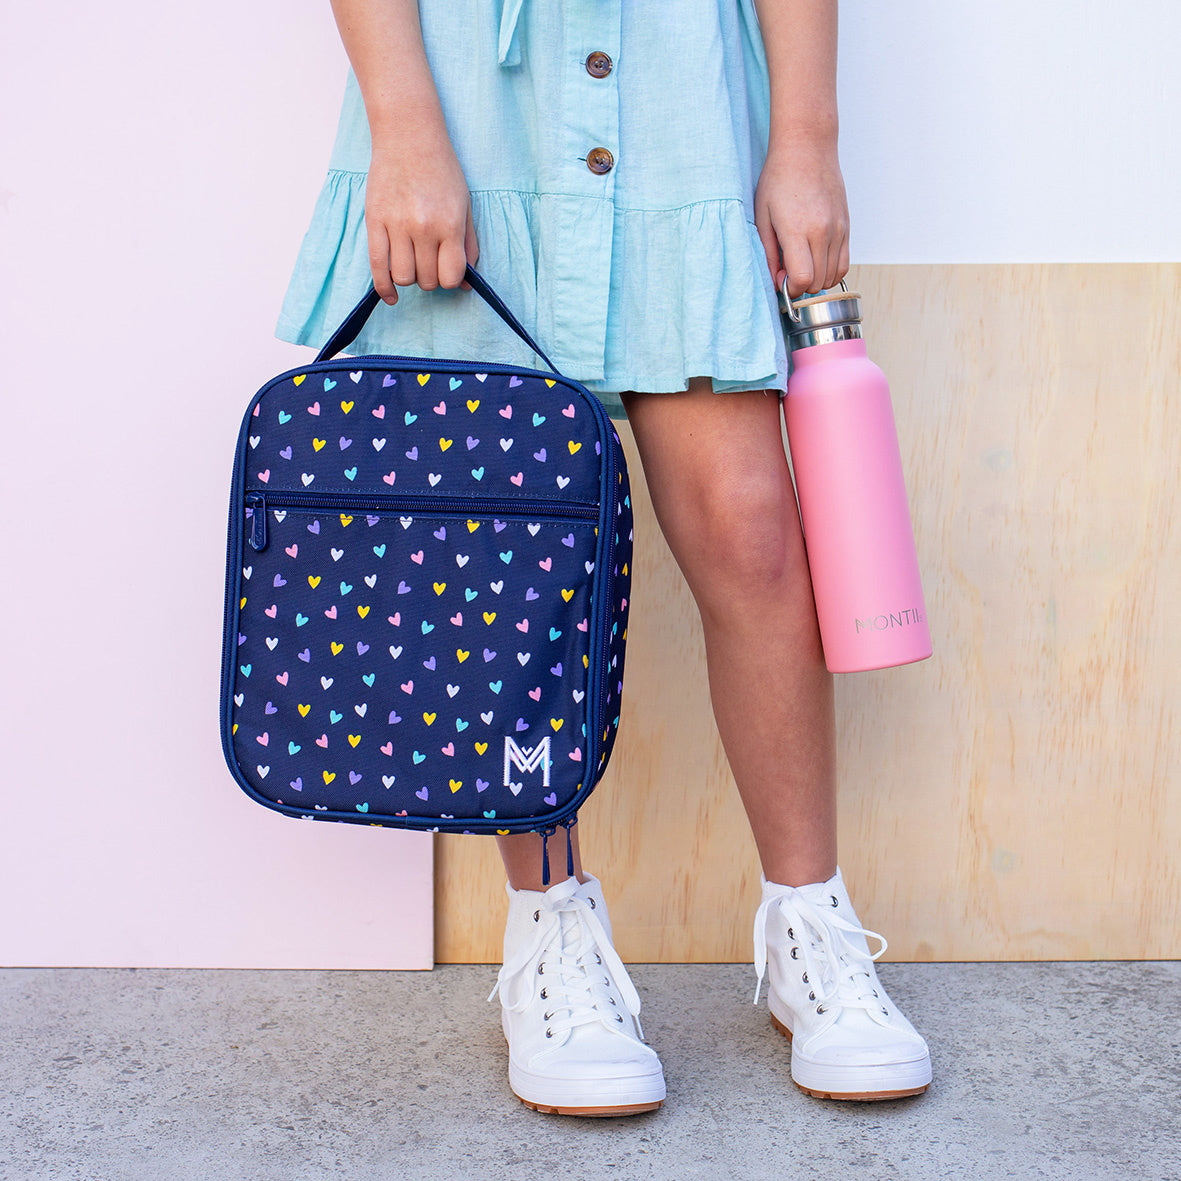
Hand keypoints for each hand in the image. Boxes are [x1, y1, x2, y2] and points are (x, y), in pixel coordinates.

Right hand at [364, 130, 478, 304]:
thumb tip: (465, 283)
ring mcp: (397, 224)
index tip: (447, 270)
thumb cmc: (441, 170)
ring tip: (411, 263)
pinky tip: (390, 295)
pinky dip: (384, 286)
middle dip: (430, 278)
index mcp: (450, 224)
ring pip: (403, 277)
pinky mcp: (374, 220)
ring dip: (408, 278)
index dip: (450, 279)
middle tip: (428, 261)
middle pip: (426, 280)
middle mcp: (424, 227)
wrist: (408, 135)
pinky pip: (377, 265)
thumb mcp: (465, 205)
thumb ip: (467, 245)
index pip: (450, 276)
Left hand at [754, 135, 848, 300]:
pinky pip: (844, 263)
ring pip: (833, 276)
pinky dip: (830, 270)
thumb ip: (769, 253)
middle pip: (818, 282)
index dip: (790, 288)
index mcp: (798, 229)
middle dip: (801, 286)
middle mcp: (823, 231)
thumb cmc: (779, 179)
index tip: (780, 279)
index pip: (803, 279)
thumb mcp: (762, 217)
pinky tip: (816, 260)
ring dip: (816, 279)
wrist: (807, 148)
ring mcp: (838, 229)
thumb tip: (776, 281)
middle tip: (787, 271)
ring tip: (802, 264)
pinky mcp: (847, 226)